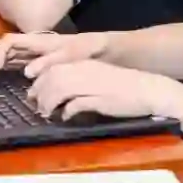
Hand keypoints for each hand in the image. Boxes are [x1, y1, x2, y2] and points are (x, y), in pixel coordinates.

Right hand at [0, 31, 106, 76]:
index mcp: (38, 41)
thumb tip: (27, 72)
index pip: (11, 42)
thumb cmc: (86, 48)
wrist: (99, 49)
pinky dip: (4, 70)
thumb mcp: (72, 53)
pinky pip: (15, 64)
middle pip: (4, 50)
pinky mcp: (36, 62)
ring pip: (7, 57)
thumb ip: (50, 61)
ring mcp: (32, 53)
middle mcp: (31, 46)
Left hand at [28, 60, 182, 119]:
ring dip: (48, 103)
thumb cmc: (125, 86)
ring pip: (59, 90)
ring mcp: (92, 84)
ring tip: (47, 114)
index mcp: (84, 64)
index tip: (33, 94)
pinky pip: (75, 104)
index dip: (39, 82)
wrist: (149, 90)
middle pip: (52, 78)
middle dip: (39, 93)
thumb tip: (62, 95)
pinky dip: (66, 112)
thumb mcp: (98, 77)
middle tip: (37, 107)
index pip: (53, 68)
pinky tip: (66, 117)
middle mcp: (85, 71)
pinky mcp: (99, 99)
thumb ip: (80, 82)